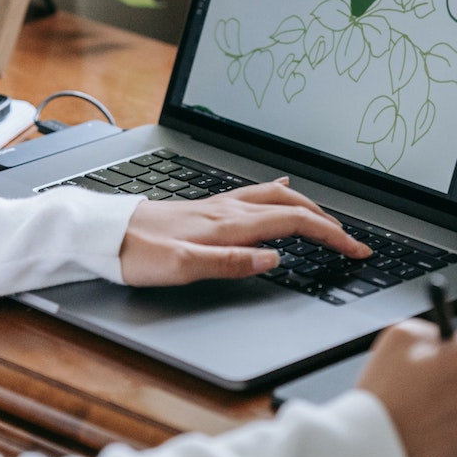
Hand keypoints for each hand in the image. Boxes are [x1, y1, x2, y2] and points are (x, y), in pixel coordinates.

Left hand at [118, 179, 369, 287]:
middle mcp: (226, 210)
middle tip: (352, 241)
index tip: (357, 250)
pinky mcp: (204, 207)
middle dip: (329, 222)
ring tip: (327, 219)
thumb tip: (274, 259)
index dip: (331, 236)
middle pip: (292, 207)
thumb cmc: (135, 254)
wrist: (100, 234)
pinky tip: (280, 188)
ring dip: (308, 207)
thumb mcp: (182, 268)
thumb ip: (231, 263)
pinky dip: (278, 193)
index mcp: (228, 225)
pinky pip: (253, 194)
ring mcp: (216, 205)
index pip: (294, 224)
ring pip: (275, 198)